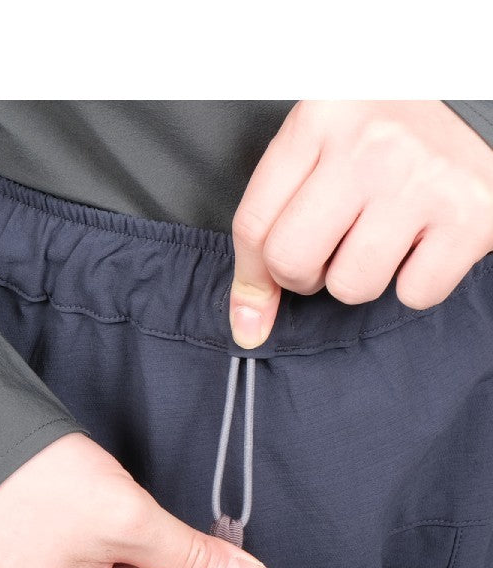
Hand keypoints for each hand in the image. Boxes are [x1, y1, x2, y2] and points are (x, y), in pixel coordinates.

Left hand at [230, 100, 492, 347]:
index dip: (251, 277)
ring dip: (361, 278)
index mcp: (321, 119)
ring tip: (381, 238)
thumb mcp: (327, 140)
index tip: (254, 304)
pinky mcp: (470, 217)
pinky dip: (417, 281)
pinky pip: (415, 294)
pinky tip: (424, 241)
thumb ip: (278, 215)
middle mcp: (368, 148)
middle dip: (304, 276)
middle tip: (330, 252)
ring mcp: (421, 182)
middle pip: (291, 261)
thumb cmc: (395, 124)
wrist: (483, 95)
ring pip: (351, 286)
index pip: (254, 224)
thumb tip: (248, 321)